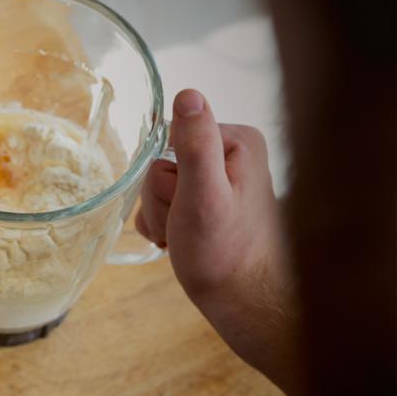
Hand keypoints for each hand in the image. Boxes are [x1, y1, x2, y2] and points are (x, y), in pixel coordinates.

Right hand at [137, 89, 297, 388]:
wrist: (241, 301)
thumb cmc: (224, 254)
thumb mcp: (204, 195)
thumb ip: (195, 144)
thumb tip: (187, 94)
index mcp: (236, 142)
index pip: (168, 138)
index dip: (164, 176)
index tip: (183, 202)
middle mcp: (230, 155)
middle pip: (160, 164)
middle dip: (161, 200)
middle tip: (183, 225)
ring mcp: (217, 180)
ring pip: (156, 187)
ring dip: (160, 216)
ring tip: (183, 237)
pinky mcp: (206, 202)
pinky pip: (162, 205)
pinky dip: (163, 226)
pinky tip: (181, 241)